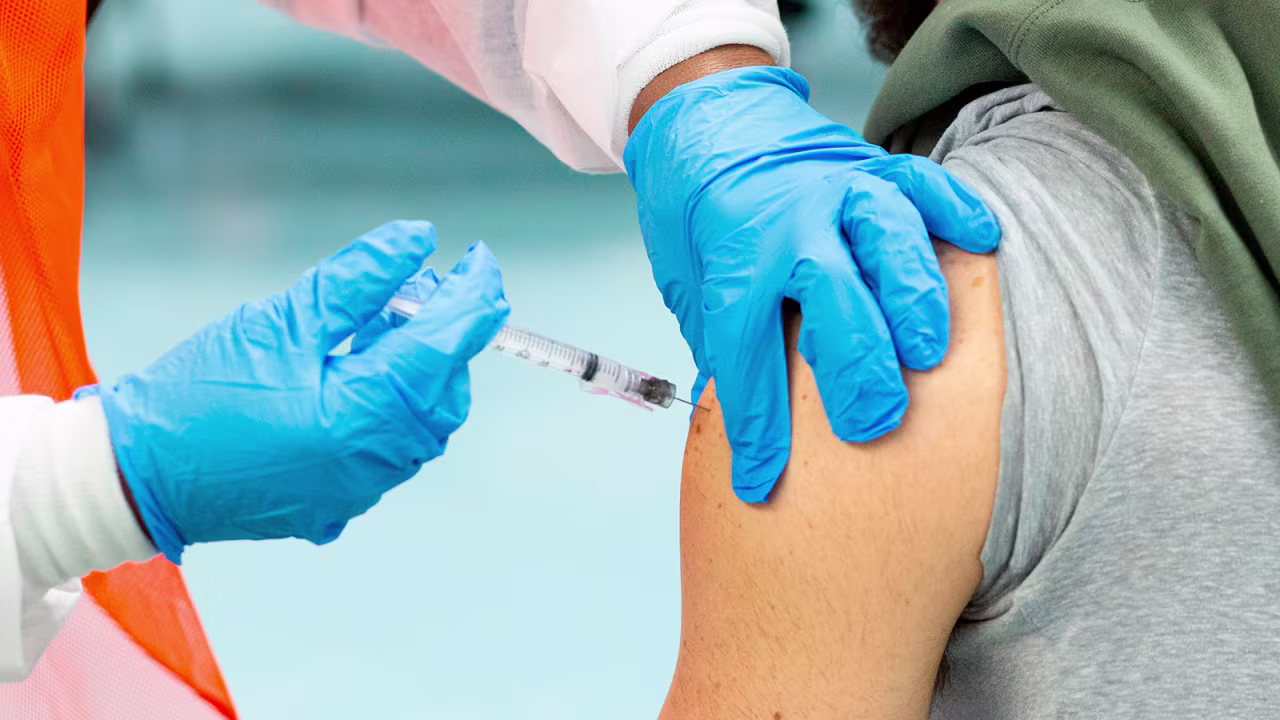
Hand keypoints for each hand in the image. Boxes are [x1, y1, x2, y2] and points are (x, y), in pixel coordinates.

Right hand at [87, 221, 508, 561]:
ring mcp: (359, 491)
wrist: (135, 473)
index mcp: (365, 414)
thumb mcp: (281, 319)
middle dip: (445, 335)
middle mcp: (375, 463)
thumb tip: (419, 240)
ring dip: (416, 371)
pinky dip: (386, 407)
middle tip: (419, 289)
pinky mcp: (338, 504)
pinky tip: (353, 376)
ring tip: (380, 327)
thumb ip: (359, 279)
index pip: (447, 344)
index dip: (474, 296)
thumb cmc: (198, 391)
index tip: (480, 260)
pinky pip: (387, 450)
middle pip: (444, 389)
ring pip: (421, 423)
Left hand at [625, 66, 998, 502]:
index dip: (754, 425)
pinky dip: (955, 211)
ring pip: (887, 239)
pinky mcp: (873, 167)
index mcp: (733, 261)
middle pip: (830, 296)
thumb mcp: (692, 289)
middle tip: (872, 424)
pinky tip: (980, 241)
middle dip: (855, 366)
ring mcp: (836, 191)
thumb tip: (753, 428)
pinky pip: (924, 183)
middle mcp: (789, 224)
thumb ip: (726, 345)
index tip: (761, 483)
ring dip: (913, 298)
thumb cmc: (701, 224)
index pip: (742, 351)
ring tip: (928, 352)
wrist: (704, 125)